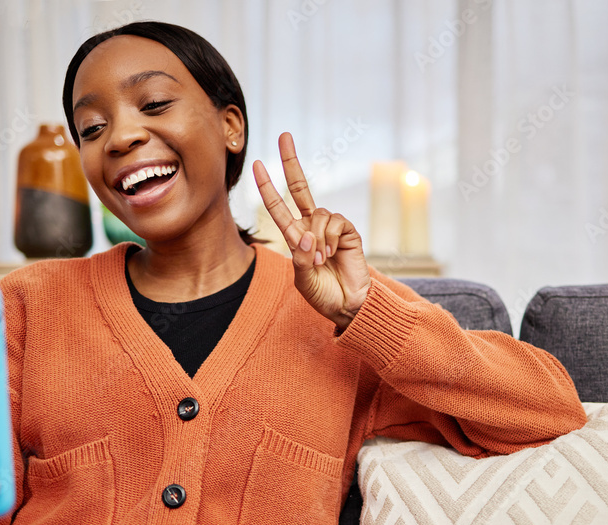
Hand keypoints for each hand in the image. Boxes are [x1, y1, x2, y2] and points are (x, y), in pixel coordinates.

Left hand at [253, 132, 370, 329]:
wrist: (349, 305)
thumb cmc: (323, 295)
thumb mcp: (301, 279)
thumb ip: (299, 257)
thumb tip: (305, 233)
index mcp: (295, 236)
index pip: (278, 206)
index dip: (268, 186)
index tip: (258, 165)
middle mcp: (311, 226)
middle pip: (300, 187)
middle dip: (291, 162)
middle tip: (284, 136)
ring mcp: (329, 227)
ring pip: (317, 214)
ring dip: (316, 238)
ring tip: (321, 260)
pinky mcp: (348, 231)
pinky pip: (334, 222)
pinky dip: (330, 239)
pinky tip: (333, 254)